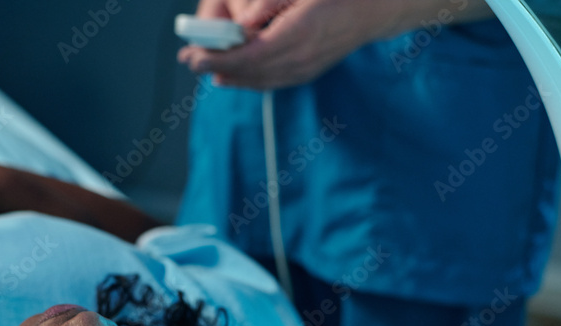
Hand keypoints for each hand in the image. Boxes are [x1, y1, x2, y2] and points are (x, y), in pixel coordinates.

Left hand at [178, 0, 406, 88]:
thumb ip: (268, 3)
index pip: (248, 55)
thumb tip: (242, 23)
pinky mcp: (305, 74)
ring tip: (205, 68)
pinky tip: (231, 77)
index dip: (218, 58)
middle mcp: (300, 60)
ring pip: (257, 80)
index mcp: (298, 35)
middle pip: (248, 71)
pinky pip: (270, 82)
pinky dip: (247, 80)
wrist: (371, 11)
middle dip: (216, 67)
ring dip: (229, 76)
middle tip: (189, 60)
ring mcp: (304, 71)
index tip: (194, 56)